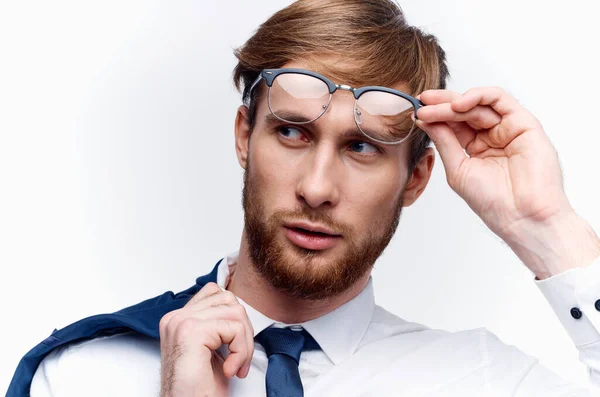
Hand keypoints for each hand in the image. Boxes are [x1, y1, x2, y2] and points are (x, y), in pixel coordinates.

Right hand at [159, 283, 253, 396]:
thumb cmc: (198, 388)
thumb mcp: (210, 349)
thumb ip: (217, 324)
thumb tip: (238, 306)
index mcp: (178, 319)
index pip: (216, 293)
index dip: (234, 319)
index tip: (233, 347)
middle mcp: (176, 317)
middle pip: (229, 300)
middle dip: (243, 331)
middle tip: (238, 360)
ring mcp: (182, 322)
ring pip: (236, 312)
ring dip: (244, 344)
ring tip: (235, 366)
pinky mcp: (192, 332)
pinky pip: (235, 328)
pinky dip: (240, 352)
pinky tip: (229, 370)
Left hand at [415, 87, 599, 277]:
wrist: (520, 216)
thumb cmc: (492, 201)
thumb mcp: (458, 168)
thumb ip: (444, 141)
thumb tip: (424, 120)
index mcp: (476, 147)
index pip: (453, 124)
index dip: (434, 115)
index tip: (415, 111)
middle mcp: (493, 135)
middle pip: (464, 110)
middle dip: (441, 105)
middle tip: (421, 102)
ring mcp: (508, 127)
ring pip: (479, 103)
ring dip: (454, 102)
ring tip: (433, 106)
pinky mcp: (524, 122)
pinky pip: (500, 99)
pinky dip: (478, 96)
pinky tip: (458, 104)